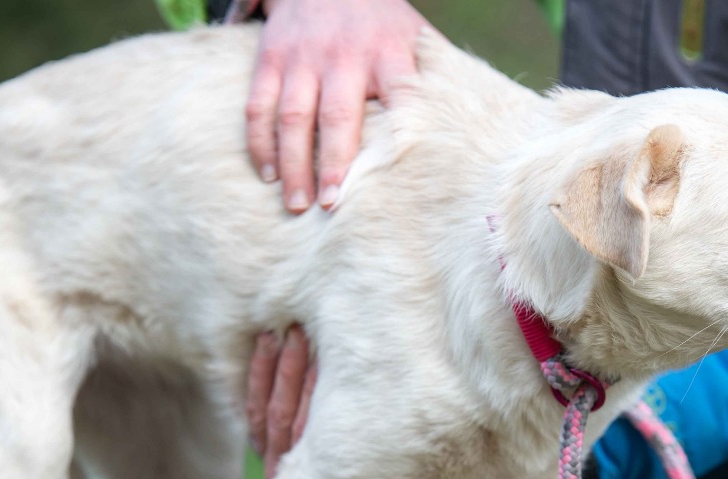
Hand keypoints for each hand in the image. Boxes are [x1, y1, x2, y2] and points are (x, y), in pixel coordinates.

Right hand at [244, 0, 429, 212]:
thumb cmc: (380, 24)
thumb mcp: (413, 38)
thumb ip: (432, 80)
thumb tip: (467, 133)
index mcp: (389, 53)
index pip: (395, 99)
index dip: (391, 141)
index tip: (387, 180)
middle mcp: (344, 55)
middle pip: (337, 116)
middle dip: (332, 163)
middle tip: (329, 205)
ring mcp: (303, 57)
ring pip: (293, 116)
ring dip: (293, 163)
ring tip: (296, 203)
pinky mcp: (271, 58)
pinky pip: (259, 106)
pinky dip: (261, 143)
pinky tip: (268, 174)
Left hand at [244, 325, 437, 478]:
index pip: (310, 442)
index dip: (319, 404)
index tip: (333, 368)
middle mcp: (287, 477)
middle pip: (283, 419)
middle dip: (293, 374)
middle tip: (302, 334)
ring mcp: (270, 457)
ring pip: (266, 410)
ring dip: (276, 368)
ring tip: (286, 332)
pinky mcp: (259, 440)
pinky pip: (252, 406)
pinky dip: (259, 374)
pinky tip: (267, 344)